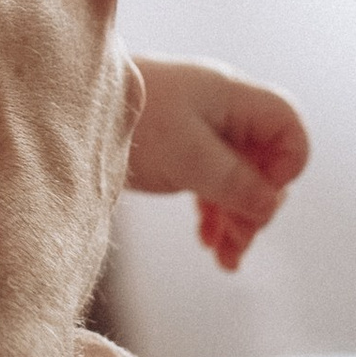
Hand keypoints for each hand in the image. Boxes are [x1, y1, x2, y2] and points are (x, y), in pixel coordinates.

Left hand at [126, 56, 309, 270]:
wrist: (68, 107)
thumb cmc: (133, 121)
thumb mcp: (189, 156)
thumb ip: (234, 180)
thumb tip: (272, 206)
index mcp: (232, 97)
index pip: (287, 126)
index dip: (287, 165)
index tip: (262, 196)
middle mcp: (221, 111)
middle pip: (265, 161)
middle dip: (257, 205)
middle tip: (237, 242)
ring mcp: (201, 131)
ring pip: (239, 178)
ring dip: (237, 218)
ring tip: (226, 259)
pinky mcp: (180, 151)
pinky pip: (213, 184)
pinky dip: (215, 213)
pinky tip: (209, 242)